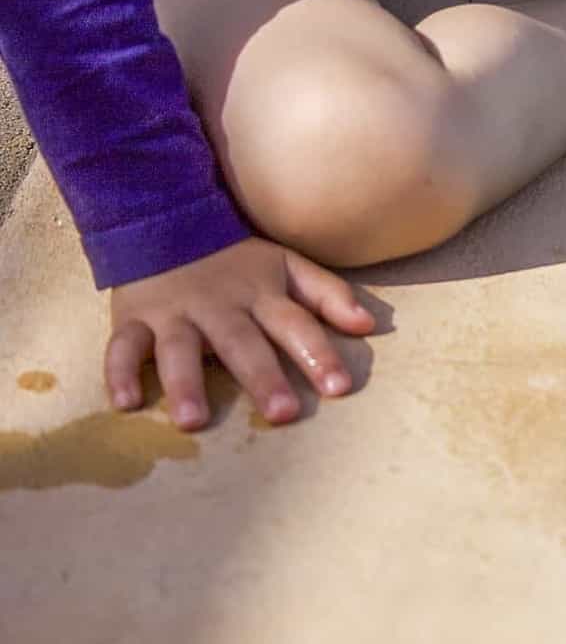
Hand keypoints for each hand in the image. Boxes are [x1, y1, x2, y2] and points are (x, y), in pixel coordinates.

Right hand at [106, 237, 375, 429]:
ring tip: (192, 421)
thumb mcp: (286, 266)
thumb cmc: (236, 261)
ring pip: (178, 349)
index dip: (318, 353)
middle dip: (262, 377)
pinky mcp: (133, 319)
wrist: (165, 222)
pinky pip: (122, 346)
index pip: (296, 324)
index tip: (339, 388)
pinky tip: (125, 402)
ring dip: (184, 383)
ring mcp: (173, 314)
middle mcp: (218, 307)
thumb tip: (369, 325)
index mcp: (261, 295)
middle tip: (282, 413)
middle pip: (242, 343)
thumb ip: (327, 294)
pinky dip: (119, 372)